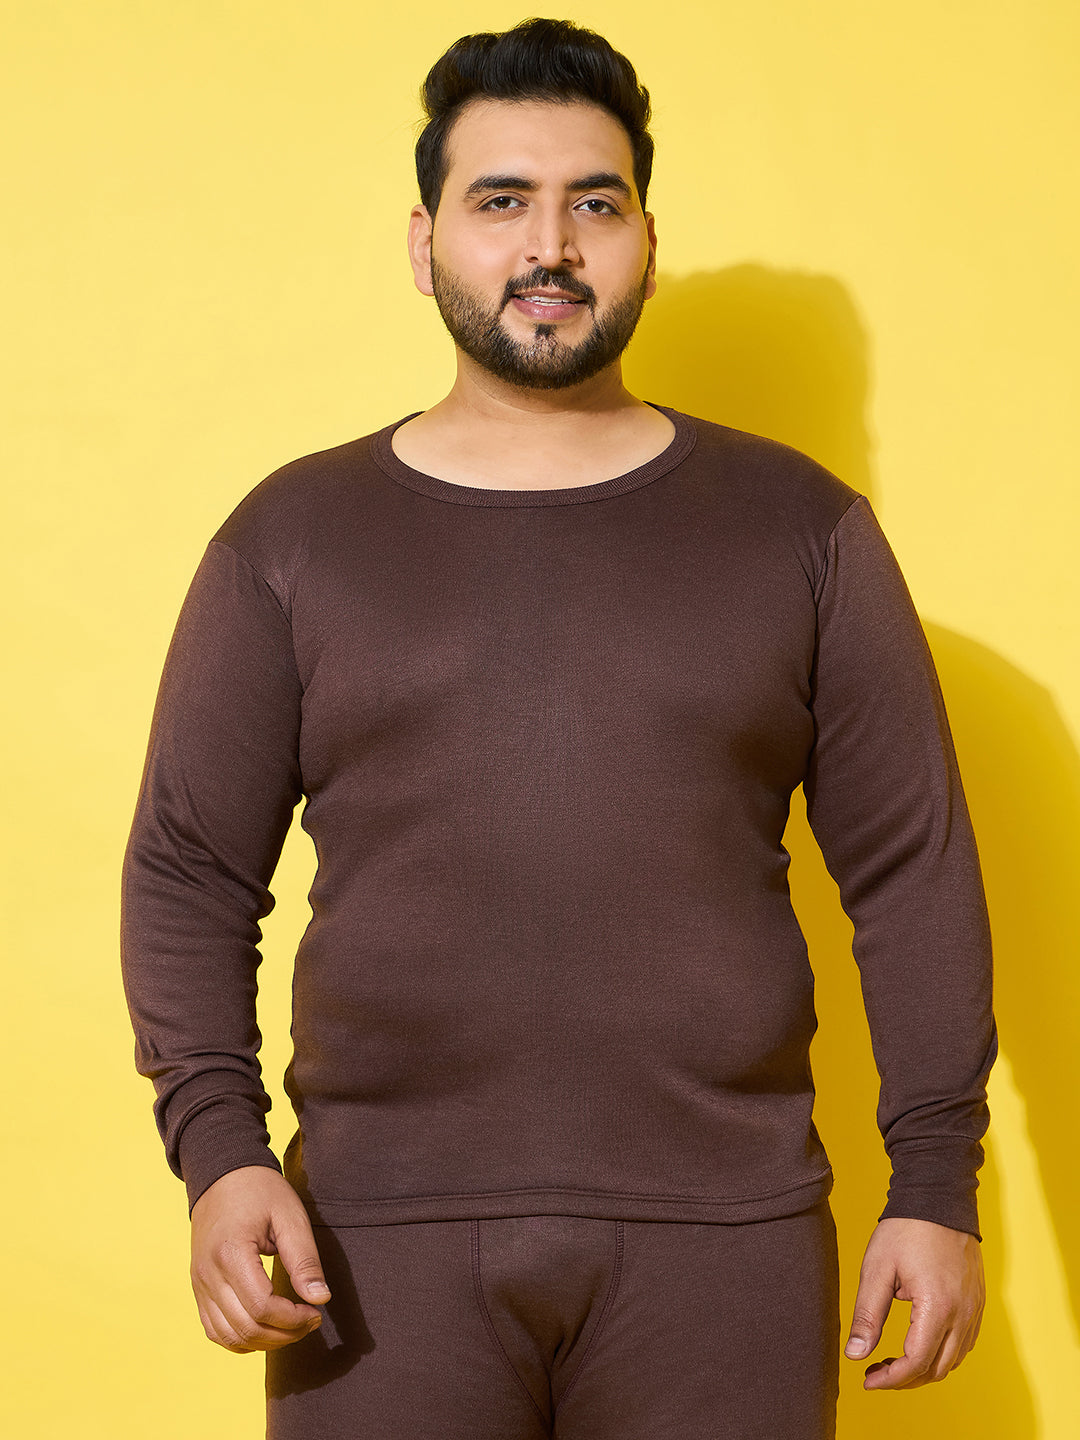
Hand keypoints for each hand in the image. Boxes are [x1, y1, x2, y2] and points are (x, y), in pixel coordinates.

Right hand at [189, 1165, 330, 1352]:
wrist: (222, 1174)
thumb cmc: (260, 1190)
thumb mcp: (290, 1216)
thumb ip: (304, 1260)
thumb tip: (320, 1299)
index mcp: (230, 1253)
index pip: (262, 1308)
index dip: (293, 1319)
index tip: (316, 1312)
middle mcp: (207, 1274)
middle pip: (245, 1329)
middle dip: (284, 1335)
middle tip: (311, 1320)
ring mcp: (199, 1283)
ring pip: (228, 1337)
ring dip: (263, 1342)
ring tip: (292, 1327)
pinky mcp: (198, 1288)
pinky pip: (215, 1330)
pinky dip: (241, 1338)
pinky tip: (266, 1326)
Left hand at [844, 1217, 983, 1388]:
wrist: (938, 1196)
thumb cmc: (905, 1229)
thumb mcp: (877, 1268)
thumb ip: (866, 1315)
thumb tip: (855, 1354)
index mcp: (937, 1307)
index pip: (916, 1362)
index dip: (890, 1379)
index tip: (867, 1379)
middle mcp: (963, 1314)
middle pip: (937, 1369)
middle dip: (905, 1379)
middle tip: (875, 1372)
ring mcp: (975, 1309)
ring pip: (953, 1360)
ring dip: (924, 1369)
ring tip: (892, 1361)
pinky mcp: (978, 1302)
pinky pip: (963, 1343)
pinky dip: (941, 1353)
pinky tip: (917, 1343)